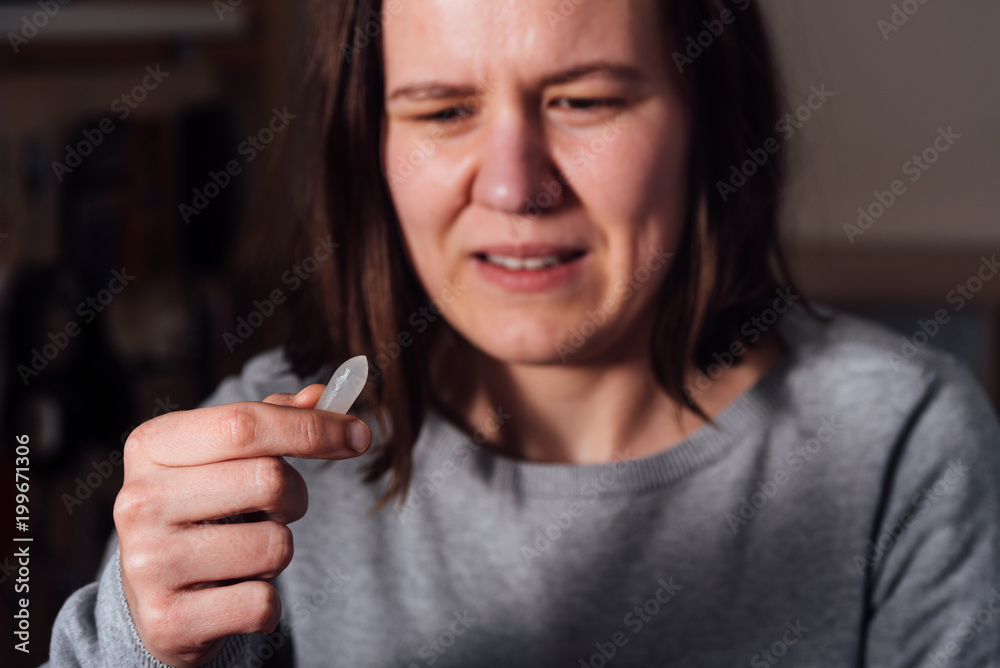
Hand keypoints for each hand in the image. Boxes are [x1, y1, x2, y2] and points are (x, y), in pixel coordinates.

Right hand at [114, 385, 370, 666]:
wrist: (154, 603)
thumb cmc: (202, 512)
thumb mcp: (222, 458)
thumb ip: (273, 420)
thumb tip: (322, 395)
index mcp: (151, 446)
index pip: (245, 423)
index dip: (314, 427)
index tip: (360, 435)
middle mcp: (137, 501)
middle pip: (269, 479)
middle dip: (295, 496)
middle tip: (276, 509)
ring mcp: (148, 564)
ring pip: (275, 545)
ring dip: (278, 551)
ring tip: (241, 554)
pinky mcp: (169, 621)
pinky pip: (263, 602)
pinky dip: (265, 600)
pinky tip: (230, 594)